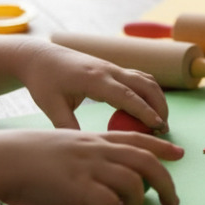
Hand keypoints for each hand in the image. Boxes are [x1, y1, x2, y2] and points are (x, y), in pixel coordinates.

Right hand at [0, 129, 183, 204]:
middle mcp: (96, 150)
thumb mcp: (62, 147)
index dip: (161, 147)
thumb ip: (84, 158)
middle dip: (166, 183)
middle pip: (146, 162)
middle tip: (172, 202)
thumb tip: (98, 179)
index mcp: (93, 140)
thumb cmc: (23, 158)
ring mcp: (89, 168)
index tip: (179, 154)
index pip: (137, 139)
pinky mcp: (78, 188)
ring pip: (133, 185)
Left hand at [17, 42, 169, 133]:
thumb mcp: (51, 106)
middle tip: (164, 129)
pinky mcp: (113, 68)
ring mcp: (113, 67)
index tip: (158, 127)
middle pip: (146, 84)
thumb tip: (85, 147)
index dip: (145, 112)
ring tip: (160, 121)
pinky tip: (149, 108)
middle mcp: (109, 70)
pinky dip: (150, 92)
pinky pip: (139, 78)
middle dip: (160, 106)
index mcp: (94, 79)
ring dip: (158, 98)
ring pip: (146, 79)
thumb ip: (67, 126)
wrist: (40, 57)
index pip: (128, 96)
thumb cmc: (44, 82)